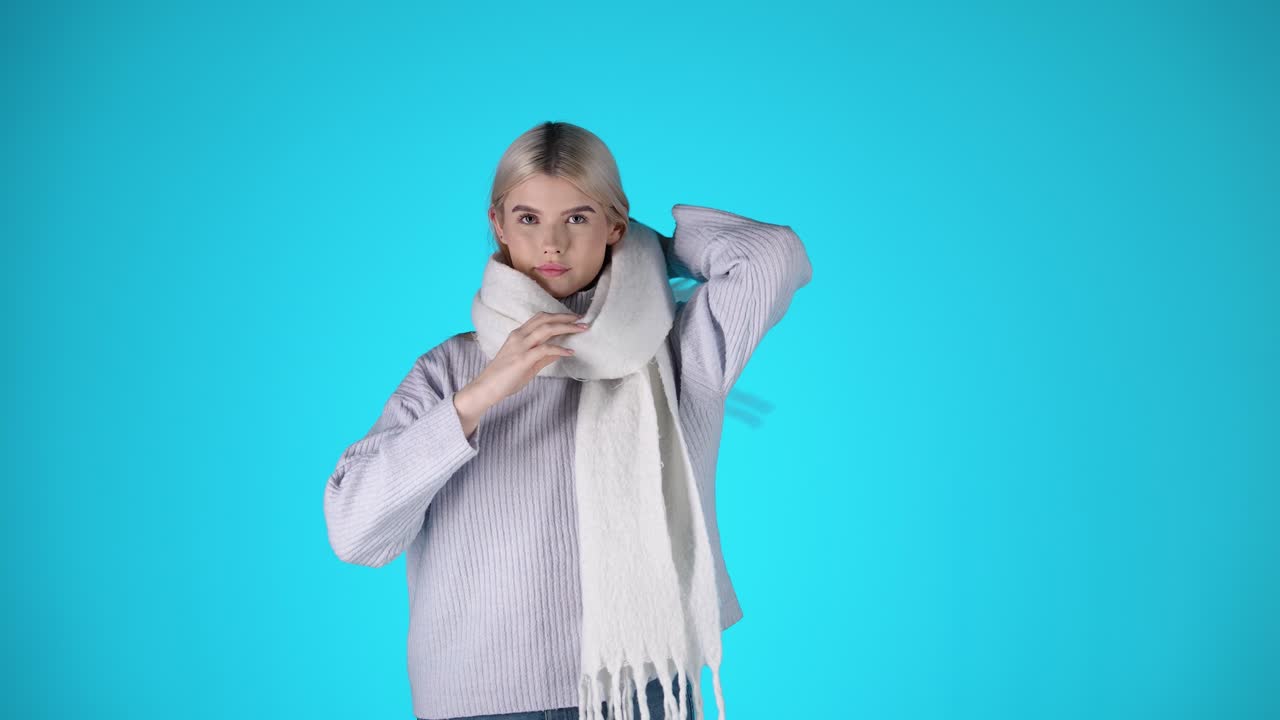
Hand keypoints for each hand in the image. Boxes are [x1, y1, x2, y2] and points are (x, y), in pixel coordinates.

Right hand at [454, 312, 589, 434]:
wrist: (486, 388)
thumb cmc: (504, 378)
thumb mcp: (528, 365)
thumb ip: (544, 357)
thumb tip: (561, 351)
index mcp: (518, 335)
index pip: (540, 318)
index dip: (558, 315)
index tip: (573, 318)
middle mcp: (519, 336)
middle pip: (545, 319)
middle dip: (565, 317)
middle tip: (582, 320)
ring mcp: (520, 346)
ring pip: (546, 329)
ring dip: (566, 328)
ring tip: (581, 330)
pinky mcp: (523, 358)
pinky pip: (545, 349)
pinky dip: (559, 348)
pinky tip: (570, 352)